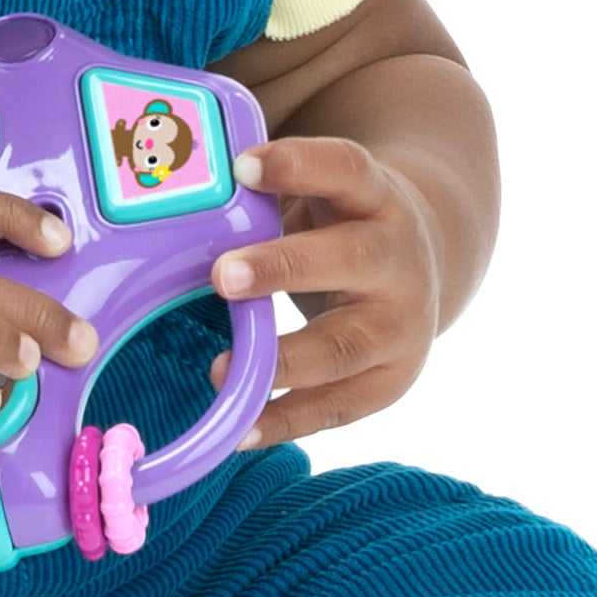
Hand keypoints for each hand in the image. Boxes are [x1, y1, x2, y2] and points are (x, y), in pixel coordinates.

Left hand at [208, 137, 443, 446]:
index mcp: (377, 197)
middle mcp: (396, 259)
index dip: (299, 166)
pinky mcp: (389, 381)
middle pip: (350, 260)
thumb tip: (174, 166)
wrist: (422, 270)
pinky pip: (336, 407)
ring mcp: (399, 326)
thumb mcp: (321, 192)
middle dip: (284, 268)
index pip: (346, 169)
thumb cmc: (340, 224)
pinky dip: (285, 420)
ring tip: (217, 369)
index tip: (240, 166)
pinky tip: (238, 430)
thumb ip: (265, 185)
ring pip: (344, 348)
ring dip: (281, 361)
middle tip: (221, 274)